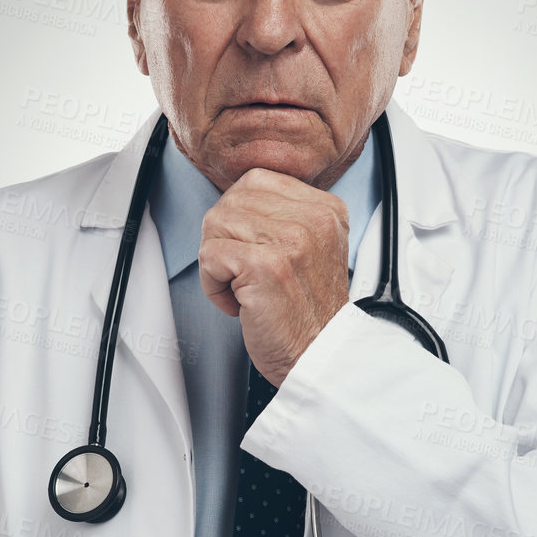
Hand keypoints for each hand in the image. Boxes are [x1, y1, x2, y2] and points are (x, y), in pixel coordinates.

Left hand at [197, 167, 349, 385]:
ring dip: (217, 263)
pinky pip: (210, 255)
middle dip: (225, 238)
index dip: (239, 217)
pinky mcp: (266, 266)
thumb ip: (285, 216)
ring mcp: (290, 240)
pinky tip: (238, 302)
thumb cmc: (308, 312)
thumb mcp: (314, 248)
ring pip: (215, 224)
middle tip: (243, 272)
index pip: (256, 181)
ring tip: (242, 288)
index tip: (251, 249)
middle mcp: (313, 219)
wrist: (319, 356)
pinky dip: (213, 285)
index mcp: (325, 209)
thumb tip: (236, 200)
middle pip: (232, 200)